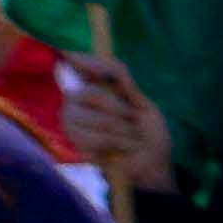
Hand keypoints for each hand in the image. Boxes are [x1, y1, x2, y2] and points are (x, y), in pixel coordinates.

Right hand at [47, 57, 172, 194]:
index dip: (80, 59)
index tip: (78, 56)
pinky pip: (92, 136)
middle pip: (91, 93)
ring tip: (129, 138)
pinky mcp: (73, 139)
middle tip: (132, 120)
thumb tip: (102, 60)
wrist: (151, 166)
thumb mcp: (144, 105)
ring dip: (121, 131)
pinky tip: (119, 148)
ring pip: (94, 117)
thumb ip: (125, 83)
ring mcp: (71, 119)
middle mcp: (77, 99)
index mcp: (95, 85)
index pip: (77, 63)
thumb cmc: (148, 134)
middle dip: (119, 110)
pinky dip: (114, 143)